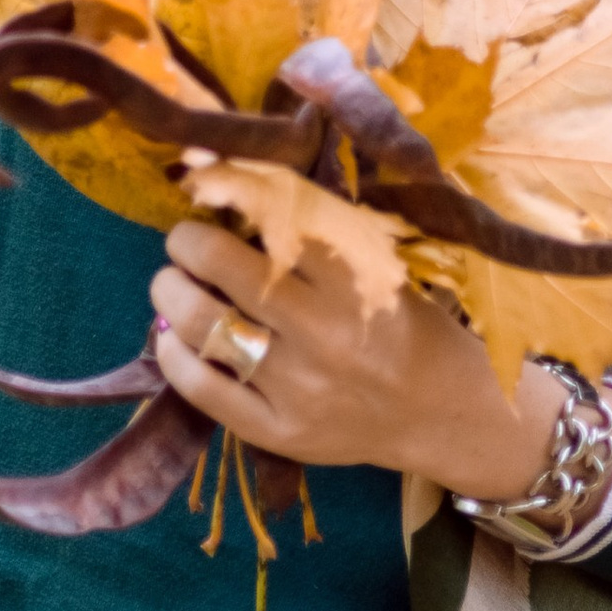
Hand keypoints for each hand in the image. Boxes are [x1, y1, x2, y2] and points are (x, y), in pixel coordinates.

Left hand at [151, 212, 564, 500]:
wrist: (440, 411)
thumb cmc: (404, 322)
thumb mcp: (377, 262)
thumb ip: (314, 229)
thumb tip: (231, 178)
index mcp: (354, 277)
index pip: (271, 217)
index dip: (224, 192)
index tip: (202, 186)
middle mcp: (324, 332)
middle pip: (224, 267)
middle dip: (187, 242)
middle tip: (184, 240)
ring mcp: (298, 387)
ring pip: (204, 327)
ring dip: (171, 293)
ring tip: (171, 284)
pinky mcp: (279, 432)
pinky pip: (203, 391)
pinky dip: (175, 356)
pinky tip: (173, 337)